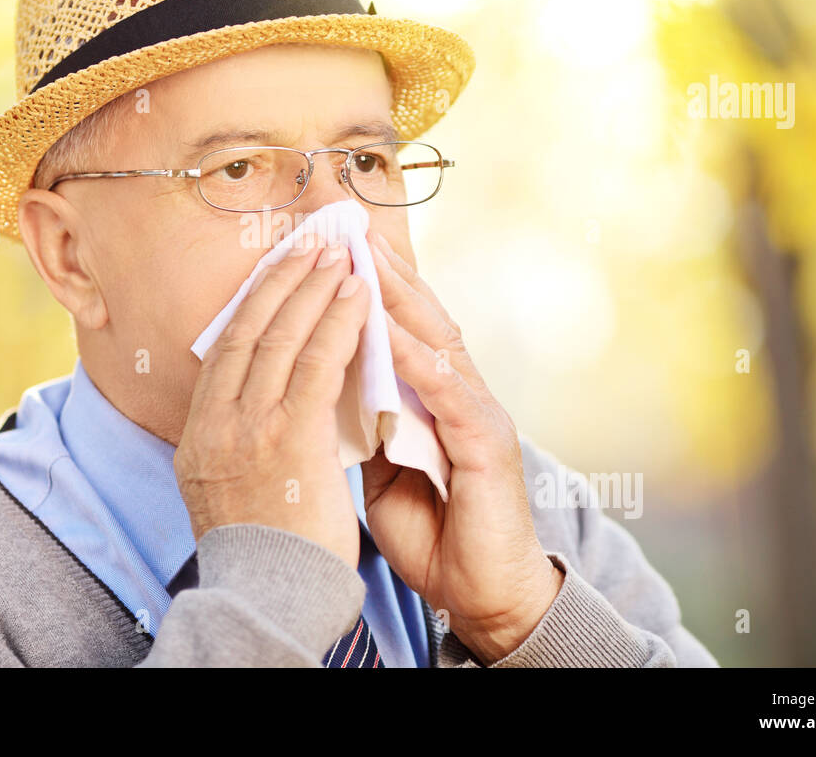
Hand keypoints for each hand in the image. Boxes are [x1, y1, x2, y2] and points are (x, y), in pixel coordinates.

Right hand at [176, 235, 369, 569]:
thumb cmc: (262, 553)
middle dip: (282, 280)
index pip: (225, 349)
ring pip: (280, 336)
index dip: (254, 303)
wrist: (267, 598)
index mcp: (198, 434)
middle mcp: (214, 421)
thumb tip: (253, 415)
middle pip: (247, 329)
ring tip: (340, 257)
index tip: (278, 272)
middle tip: (311, 245)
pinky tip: (358, 297)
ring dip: (313, 289)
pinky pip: (315, 362)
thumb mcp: (227, 491)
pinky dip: (337, 321)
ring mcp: (248, 426)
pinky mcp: (289, 436)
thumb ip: (236, 445)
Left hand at [360, 229, 564, 664]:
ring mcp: (478, 413)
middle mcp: (460, 392)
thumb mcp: (384, 465)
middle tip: (348, 225)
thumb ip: (365, 421)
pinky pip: (449, 394)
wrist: (481, 591)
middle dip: (384, 270)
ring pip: (438, 342)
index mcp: (433, 396)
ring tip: (367, 259)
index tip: (328, 247)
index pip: (399, 326)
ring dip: (401, 299)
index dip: (366, 286)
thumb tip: (325, 385)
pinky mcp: (489, 445)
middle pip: (421, 317)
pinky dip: (419, 362)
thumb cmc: (433, 527)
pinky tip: (392, 337)